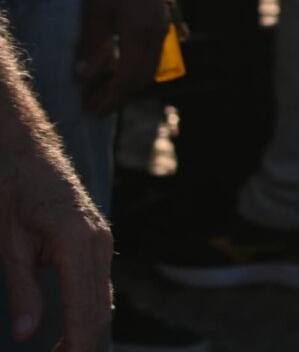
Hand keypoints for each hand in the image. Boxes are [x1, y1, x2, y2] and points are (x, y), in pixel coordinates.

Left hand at [0, 124, 110, 349]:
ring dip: (86, 329)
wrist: (25, 152)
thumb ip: (22, 290)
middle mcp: (98, 240)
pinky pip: (99, 282)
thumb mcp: (8, 244)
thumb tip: (26, 334)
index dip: (75, 343)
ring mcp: (102, 238)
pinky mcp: (97, 239)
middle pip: (100, 307)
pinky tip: (71, 328)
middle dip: (83, 342)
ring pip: (103, 297)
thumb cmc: (11, 193)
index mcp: (77, 241)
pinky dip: (88, 309)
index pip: (84, 307)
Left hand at [75, 0, 169, 114]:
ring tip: (105, 83)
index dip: (111, 98)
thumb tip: (83, 77)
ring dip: (130, 79)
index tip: (92, 108)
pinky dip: (143, 60)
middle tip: (95, 102)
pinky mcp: (164, 16)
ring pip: (151, 64)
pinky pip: (158, 47)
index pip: (129, 78)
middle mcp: (158, 34)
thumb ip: (92, 45)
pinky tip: (133, 59)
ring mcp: (164, 25)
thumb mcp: (95, 9)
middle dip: (120, 94)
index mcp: (142, 34)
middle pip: (143, 76)